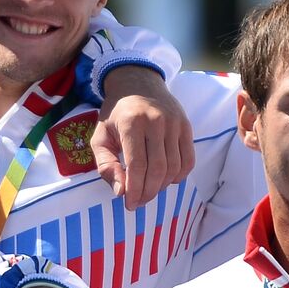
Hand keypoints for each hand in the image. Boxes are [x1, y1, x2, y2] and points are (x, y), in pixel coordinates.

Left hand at [93, 66, 194, 209]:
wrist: (138, 83)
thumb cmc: (116, 114)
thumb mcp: (100, 136)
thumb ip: (105, 164)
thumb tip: (120, 191)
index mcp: (131, 123)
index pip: (137, 165)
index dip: (134, 189)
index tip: (129, 204)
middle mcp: (156, 121)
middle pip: (157, 169)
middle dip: (148, 192)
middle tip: (139, 202)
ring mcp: (175, 123)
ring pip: (174, 167)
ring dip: (162, 186)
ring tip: (149, 190)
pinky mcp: (186, 126)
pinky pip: (188, 159)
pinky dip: (179, 176)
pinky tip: (166, 179)